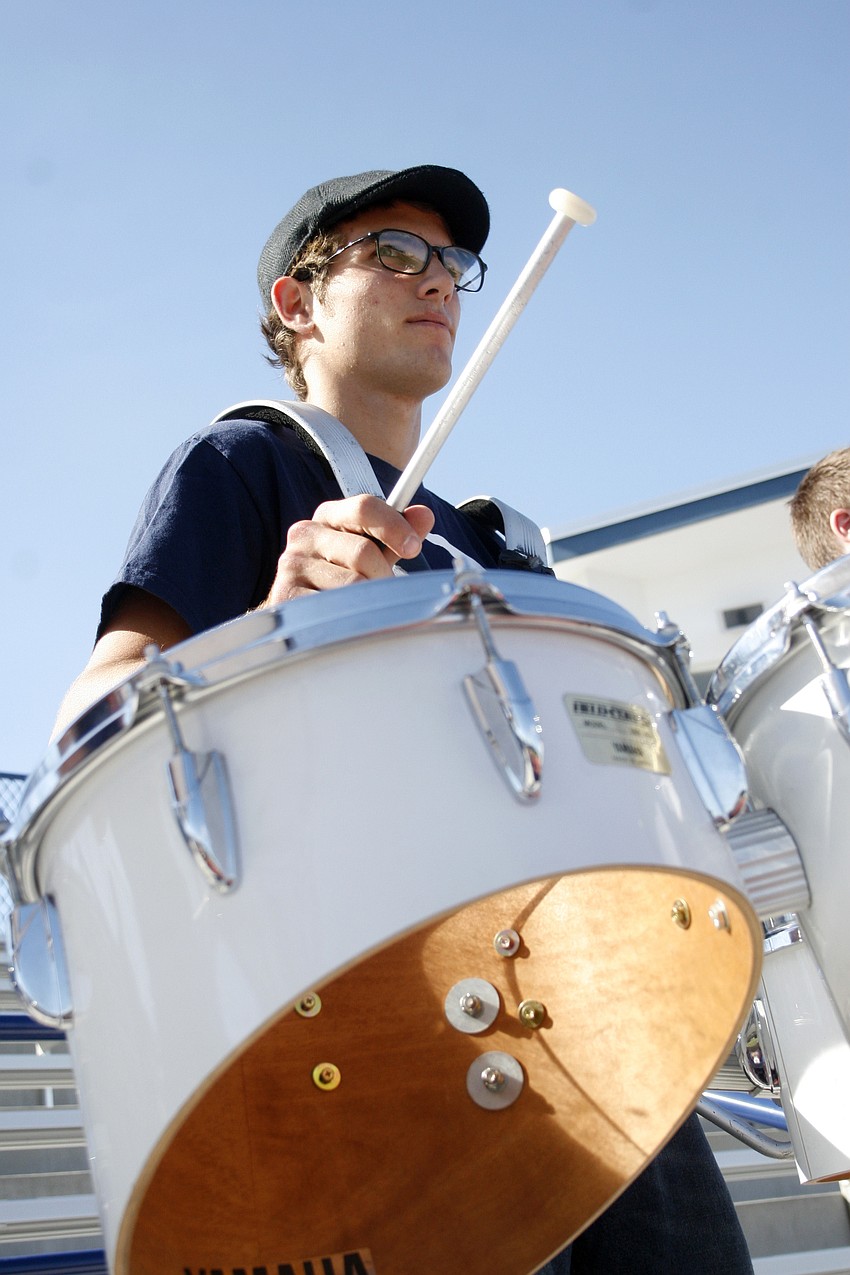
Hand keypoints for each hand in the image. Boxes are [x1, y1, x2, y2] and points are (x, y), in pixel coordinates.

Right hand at [262, 495, 434, 603]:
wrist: (300, 609)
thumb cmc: (341, 575)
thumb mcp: (371, 551)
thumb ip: (396, 534)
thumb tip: (424, 515)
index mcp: (328, 516)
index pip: (364, 507)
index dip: (394, 526)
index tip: (413, 547)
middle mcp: (305, 534)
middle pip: (363, 551)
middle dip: (382, 575)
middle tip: (384, 591)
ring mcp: (292, 565)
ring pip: (352, 583)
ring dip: (369, 600)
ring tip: (364, 606)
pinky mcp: (286, 595)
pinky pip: (334, 607)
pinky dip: (351, 615)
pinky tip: (346, 618)